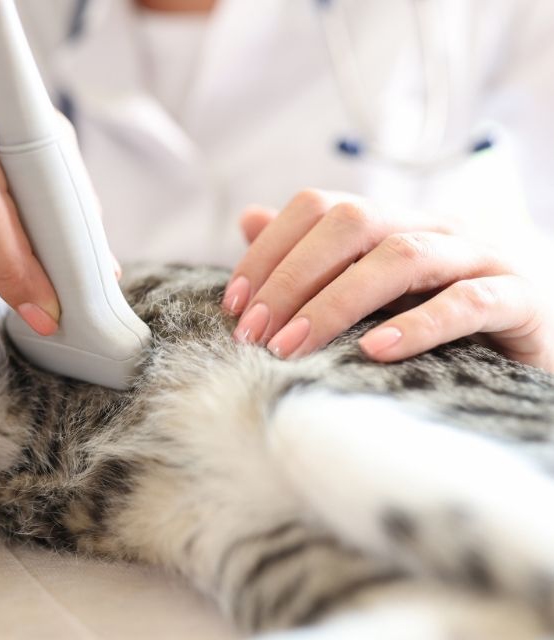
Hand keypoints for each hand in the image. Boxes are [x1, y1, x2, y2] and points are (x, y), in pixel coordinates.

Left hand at [223, 189, 553, 371]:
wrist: (527, 355)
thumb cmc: (433, 325)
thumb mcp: (363, 291)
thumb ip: (310, 256)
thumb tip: (248, 217)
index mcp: (391, 222)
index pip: (318, 207)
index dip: (268, 250)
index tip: (234, 305)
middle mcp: (432, 227)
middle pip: (354, 223)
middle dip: (292, 278)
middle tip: (255, 333)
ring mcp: (479, 258)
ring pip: (403, 256)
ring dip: (337, 302)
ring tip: (293, 346)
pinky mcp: (519, 299)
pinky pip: (468, 301)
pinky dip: (417, 325)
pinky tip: (374, 351)